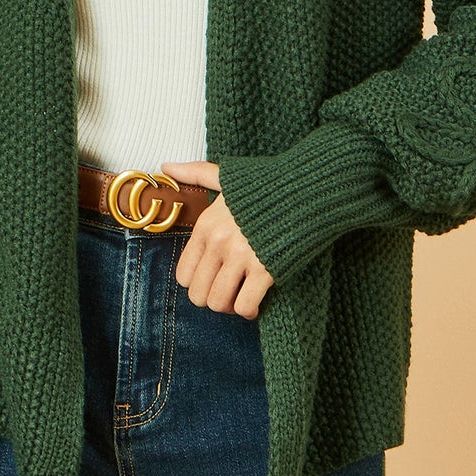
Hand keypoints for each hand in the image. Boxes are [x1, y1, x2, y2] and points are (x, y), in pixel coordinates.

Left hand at [159, 161, 274, 318]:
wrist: (310, 188)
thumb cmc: (269, 184)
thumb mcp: (227, 176)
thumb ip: (195, 173)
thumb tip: (166, 166)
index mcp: (206, 226)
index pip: (183, 275)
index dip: (197, 285)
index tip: (214, 280)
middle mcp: (219, 242)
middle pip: (198, 295)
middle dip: (213, 300)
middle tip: (230, 293)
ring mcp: (242, 256)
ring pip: (219, 303)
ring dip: (230, 307)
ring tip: (242, 298)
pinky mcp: (266, 269)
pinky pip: (245, 306)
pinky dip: (250, 310)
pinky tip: (258, 301)